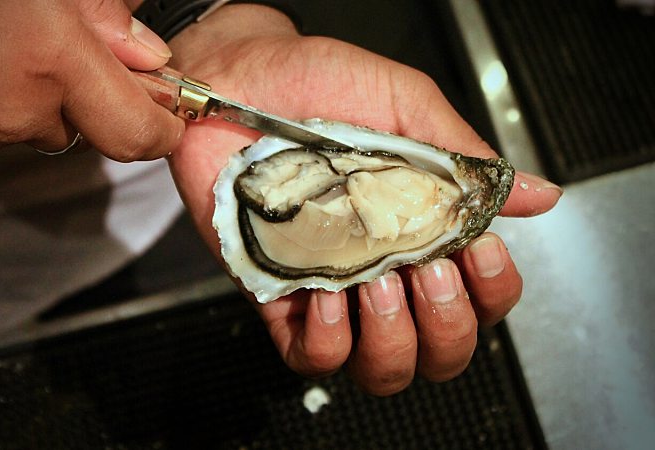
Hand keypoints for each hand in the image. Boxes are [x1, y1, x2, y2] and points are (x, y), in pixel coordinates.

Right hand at [0, 0, 183, 161]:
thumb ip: (102, 19)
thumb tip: (149, 57)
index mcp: (49, 57)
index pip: (135, 132)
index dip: (159, 131)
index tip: (166, 123)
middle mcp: (12, 106)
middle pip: (77, 129)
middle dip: (73, 98)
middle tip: (38, 50)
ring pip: (26, 129)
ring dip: (21, 101)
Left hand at [167, 6, 561, 394]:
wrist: (240, 76)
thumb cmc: (321, 83)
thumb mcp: (406, 109)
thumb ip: (465, 161)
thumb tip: (539, 194)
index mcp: (421, 232)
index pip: (479, 298)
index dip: (491, 294)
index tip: (480, 254)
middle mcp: (382, 270)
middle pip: (439, 352)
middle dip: (448, 326)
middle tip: (430, 274)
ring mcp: (331, 287)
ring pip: (380, 368)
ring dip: (393, 339)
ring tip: (379, 283)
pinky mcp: (277, 294)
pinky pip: (310, 356)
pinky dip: (328, 340)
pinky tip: (327, 294)